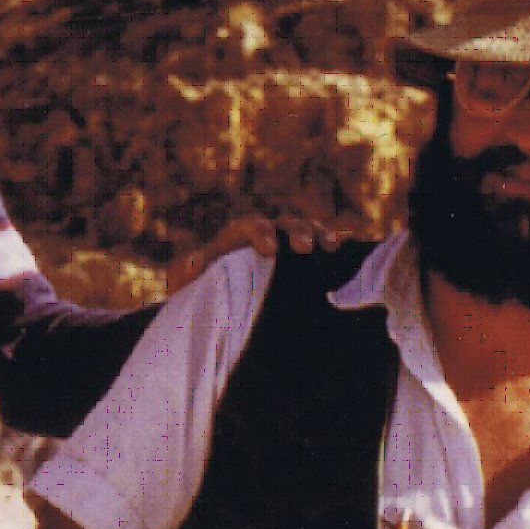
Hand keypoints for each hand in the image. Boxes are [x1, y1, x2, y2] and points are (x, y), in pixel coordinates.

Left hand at [164, 213, 355, 294]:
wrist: (210, 304)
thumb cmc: (197, 291)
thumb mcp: (185, 283)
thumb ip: (187, 270)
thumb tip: (197, 262)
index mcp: (235, 237)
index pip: (250, 226)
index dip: (261, 233)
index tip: (270, 250)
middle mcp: (264, 236)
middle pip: (285, 224)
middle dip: (297, 232)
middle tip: (305, 249)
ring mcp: (285, 247)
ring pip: (307, 231)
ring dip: (319, 236)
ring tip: (330, 248)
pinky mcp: (300, 263)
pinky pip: (320, 248)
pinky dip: (332, 246)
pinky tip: (344, 253)